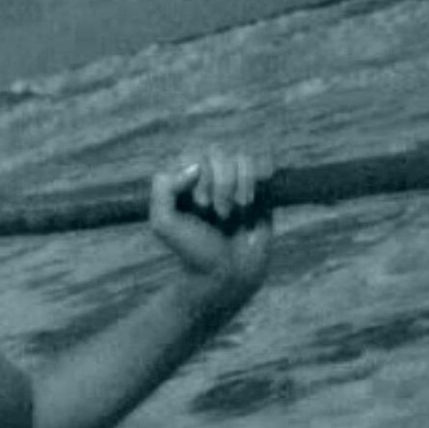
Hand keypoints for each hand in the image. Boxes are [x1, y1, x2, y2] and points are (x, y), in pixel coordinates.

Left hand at [149, 148, 272, 307]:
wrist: (229, 275)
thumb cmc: (193, 250)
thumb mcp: (163, 223)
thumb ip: (163, 187)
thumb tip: (196, 166)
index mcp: (183, 177)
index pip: (194, 152)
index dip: (201, 176)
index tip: (201, 207)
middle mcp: (209, 173)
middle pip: (219, 151)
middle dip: (222, 184)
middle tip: (220, 214)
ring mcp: (236, 178)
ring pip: (243, 156)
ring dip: (242, 183)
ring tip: (240, 209)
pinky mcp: (261, 186)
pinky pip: (265, 159)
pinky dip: (263, 173)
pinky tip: (257, 195)